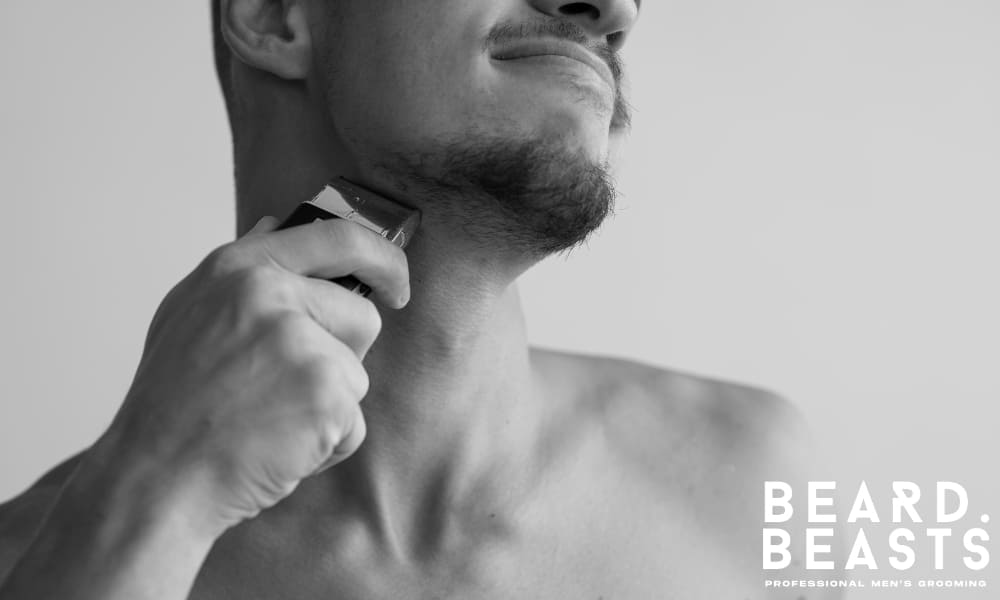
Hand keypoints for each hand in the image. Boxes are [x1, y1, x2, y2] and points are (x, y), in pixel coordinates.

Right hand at [92, 216, 408, 536]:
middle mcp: (270, 294)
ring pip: (357, 375)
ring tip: (269, 420)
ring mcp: (300, 341)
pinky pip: (353, 423)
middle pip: (362, 316)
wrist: (155, 479)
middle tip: (287, 389)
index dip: (381, 258)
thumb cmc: (171, 405)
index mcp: (239, 268)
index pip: (337, 237)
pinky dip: (325, 446)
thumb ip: (240, 271)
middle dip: (341, 358)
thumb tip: (276, 225)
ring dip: (327, 407)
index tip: (395, 282)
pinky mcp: (325, 391)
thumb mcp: (187, 312)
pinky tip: (278, 448)